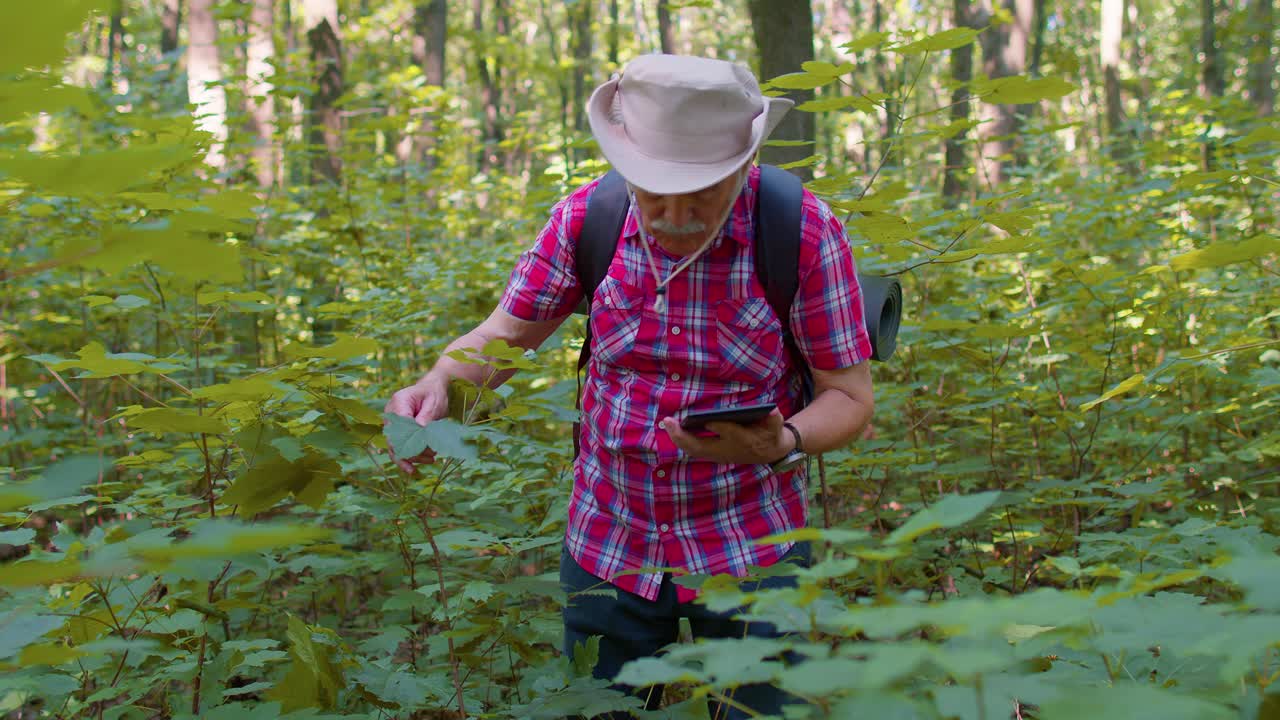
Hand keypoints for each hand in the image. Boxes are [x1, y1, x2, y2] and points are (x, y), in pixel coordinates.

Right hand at [383, 378, 448, 472]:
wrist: (433, 390)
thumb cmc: (434, 394)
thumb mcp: (434, 402)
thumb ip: (426, 415)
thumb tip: (420, 430)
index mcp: (398, 402)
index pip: (400, 426)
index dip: (411, 440)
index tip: (428, 449)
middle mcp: (390, 414)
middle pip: (395, 440)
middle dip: (413, 452)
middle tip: (432, 457)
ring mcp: (391, 425)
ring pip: (395, 448)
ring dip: (412, 458)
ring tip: (431, 460)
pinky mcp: (396, 433)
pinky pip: (397, 449)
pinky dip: (406, 459)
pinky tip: (414, 469)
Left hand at [659, 408, 791, 464]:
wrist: (771, 452)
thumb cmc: (771, 433)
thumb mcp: (776, 425)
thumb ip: (774, 419)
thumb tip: (772, 410)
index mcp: (745, 441)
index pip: (730, 433)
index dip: (720, 427)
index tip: (708, 420)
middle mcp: (728, 450)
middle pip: (702, 447)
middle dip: (684, 436)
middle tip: (669, 422)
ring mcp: (719, 455)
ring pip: (694, 450)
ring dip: (679, 439)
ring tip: (667, 423)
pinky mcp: (714, 455)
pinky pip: (694, 450)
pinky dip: (682, 440)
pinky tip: (673, 428)